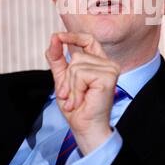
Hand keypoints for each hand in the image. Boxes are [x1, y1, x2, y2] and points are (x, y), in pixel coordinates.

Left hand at [45, 32, 120, 154]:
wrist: (85, 128)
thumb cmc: (77, 107)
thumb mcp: (62, 79)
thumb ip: (57, 58)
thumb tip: (54, 37)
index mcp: (99, 63)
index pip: (88, 40)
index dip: (73, 36)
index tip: (58, 37)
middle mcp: (108, 64)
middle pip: (77, 56)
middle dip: (67, 79)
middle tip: (71, 96)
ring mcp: (110, 69)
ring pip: (77, 65)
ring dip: (71, 87)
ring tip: (76, 100)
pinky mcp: (108, 76)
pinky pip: (81, 74)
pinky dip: (75, 90)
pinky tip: (81, 100)